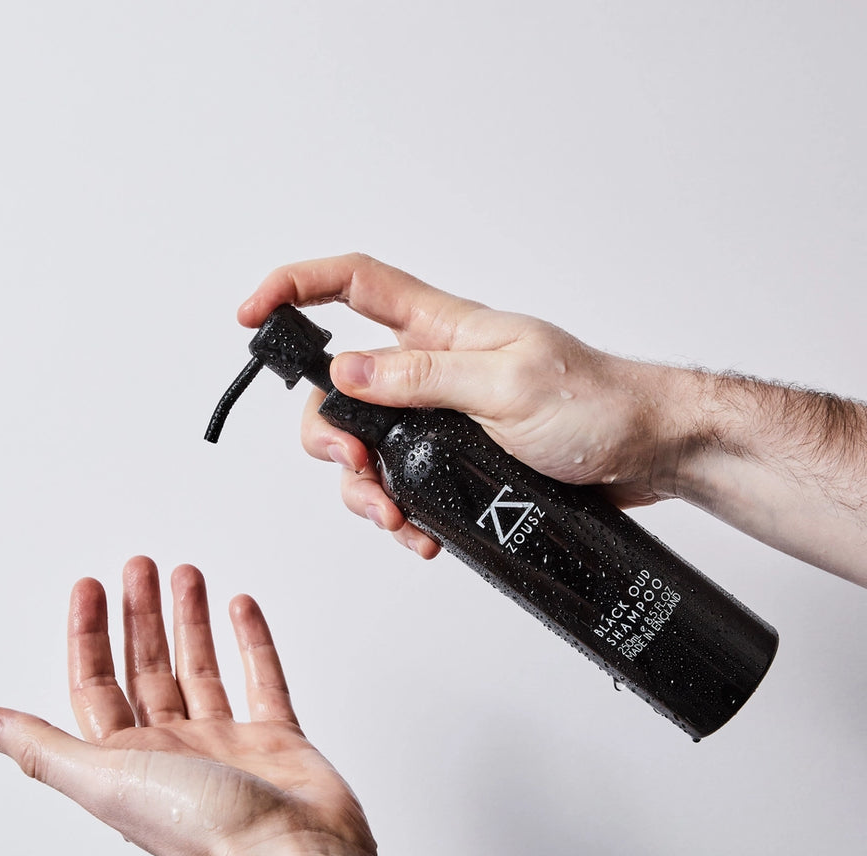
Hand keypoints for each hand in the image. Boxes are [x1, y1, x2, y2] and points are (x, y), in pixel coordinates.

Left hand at [0, 556, 376, 855]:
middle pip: (149, 670)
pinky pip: (261, 680)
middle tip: (139, 567)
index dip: (89, 636)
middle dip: (140, 616)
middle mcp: (175, 752)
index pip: (97, 687)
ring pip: (201, 669)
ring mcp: (227, 745)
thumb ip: (45, 747)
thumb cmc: (203, 828)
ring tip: (186, 576)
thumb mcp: (107, 779)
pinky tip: (240, 609)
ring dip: (190, 621)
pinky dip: (251, 642)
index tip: (90, 588)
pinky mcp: (277, 742)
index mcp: (129, 762)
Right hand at [239, 254, 684, 557]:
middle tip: (360, 472)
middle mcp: (428, 367)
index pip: (350, 283)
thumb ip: (423, 378)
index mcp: (440, 328)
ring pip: (363, 444)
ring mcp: (437, 414)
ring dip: (364, 489)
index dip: (293, 287)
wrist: (645, 450)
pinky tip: (420, 531)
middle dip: (329, 437)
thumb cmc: (595, 403)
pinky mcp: (453, 455)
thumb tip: (347, 373)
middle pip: (338, 387)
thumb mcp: (507, 386)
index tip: (251, 317)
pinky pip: (399, 480)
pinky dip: (397, 509)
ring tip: (398, 519)